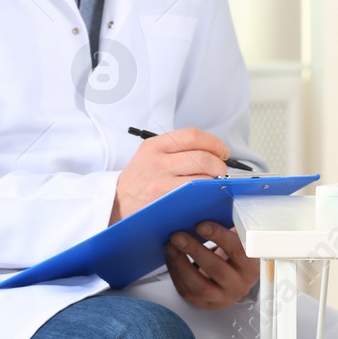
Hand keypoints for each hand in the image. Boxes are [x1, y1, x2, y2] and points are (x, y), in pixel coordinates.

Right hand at [112, 127, 230, 222]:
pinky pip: (193, 194)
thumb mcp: (149, 155)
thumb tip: (209, 151)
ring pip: (201, 177)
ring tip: (215, 183)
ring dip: (215, 181)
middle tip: (221, 169)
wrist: (116, 202)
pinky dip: (205, 194)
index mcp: (156, 145)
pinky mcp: (163, 199)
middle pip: (202, 157)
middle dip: (219, 164)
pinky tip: (206, 195)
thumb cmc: (138, 180)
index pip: (193, 136)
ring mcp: (160, 180)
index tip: (221, 150)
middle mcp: (158, 160)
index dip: (214, 143)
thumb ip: (175, 149)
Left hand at [164, 221, 258, 309]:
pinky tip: (171, 259)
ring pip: (199, 286)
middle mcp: (240, 285)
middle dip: (194, 250)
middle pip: (216, 269)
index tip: (201, 225)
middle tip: (177, 236)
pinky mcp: (207, 305)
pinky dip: (177, 275)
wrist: (237, 277)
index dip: (218, 236)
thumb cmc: (236, 251)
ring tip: (170, 247)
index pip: (236, 250)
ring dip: (181, 265)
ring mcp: (223, 298)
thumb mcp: (239, 240)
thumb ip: (229, 227)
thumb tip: (204, 207)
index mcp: (252, 265)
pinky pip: (189, 293)